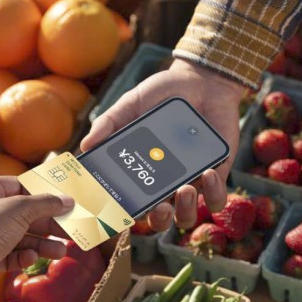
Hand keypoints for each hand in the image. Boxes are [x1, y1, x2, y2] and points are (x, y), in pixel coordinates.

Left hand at [0, 177, 73, 300]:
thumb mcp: (19, 210)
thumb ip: (45, 204)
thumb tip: (68, 200)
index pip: (20, 187)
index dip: (43, 195)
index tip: (65, 202)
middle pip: (24, 214)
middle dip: (47, 224)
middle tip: (70, 231)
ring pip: (20, 237)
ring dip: (41, 244)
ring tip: (60, 252)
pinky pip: (10, 255)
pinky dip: (22, 257)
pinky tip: (30, 260)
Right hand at [81, 58, 245, 230]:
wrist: (201, 81)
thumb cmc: (162, 95)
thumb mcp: (131, 104)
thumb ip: (109, 123)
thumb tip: (85, 145)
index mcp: (140, 172)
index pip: (128, 202)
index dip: (121, 214)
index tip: (117, 210)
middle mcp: (164, 184)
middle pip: (158, 219)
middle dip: (158, 219)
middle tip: (159, 206)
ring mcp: (191, 182)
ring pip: (186, 216)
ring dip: (185, 210)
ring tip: (184, 189)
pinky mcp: (217, 175)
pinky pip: (216, 198)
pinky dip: (214, 192)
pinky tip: (207, 173)